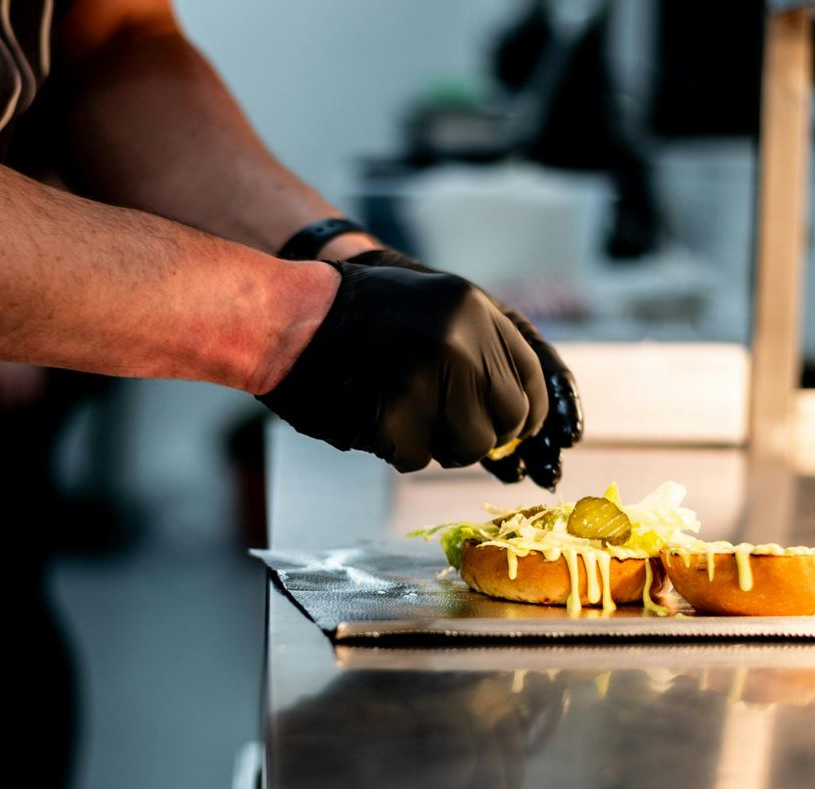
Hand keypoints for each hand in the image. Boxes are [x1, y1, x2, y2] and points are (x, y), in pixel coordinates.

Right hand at [259, 263, 545, 472]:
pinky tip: (371, 415)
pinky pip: (418, 458)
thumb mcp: (429, 304)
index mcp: (472, 309)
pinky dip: (396, 447)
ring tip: (400, 412)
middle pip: (508, 418)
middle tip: (448, 428)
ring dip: (439, 443)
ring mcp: (427, 382)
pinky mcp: (395, 420)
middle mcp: (458, 342)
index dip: (525, 412)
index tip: (513, 429)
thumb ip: (476, 346)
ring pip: (468, 446)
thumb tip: (520, 412)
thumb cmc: (352, 315)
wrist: (285, 321)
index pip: (530, 376)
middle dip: (483, 432)